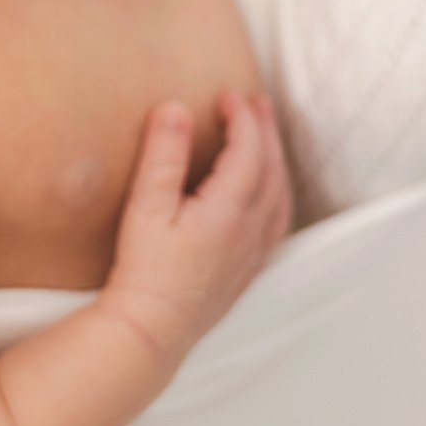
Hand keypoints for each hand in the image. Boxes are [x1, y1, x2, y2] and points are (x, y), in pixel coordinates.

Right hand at [101, 90, 293, 357]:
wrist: (152, 330)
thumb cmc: (144, 272)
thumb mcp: (146, 207)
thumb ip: (163, 155)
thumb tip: (176, 109)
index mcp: (229, 210)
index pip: (248, 150)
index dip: (242, 117)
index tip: (228, 95)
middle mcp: (251, 230)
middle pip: (272, 169)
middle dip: (265, 131)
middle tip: (256, 102)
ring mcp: (253, 253)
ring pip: (280, 195)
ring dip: (276, 160)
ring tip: (266, 137)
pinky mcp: (248, 271)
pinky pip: (278, 221)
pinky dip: (278, 192)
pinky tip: (268, 191)